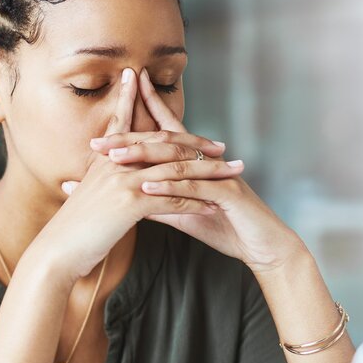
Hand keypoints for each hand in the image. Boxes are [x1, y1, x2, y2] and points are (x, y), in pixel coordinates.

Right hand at [29, 68, 245, 282]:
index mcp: (103, 160)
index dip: (137, 101)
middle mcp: (114, 164)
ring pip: (175, 170)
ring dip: (208, 172)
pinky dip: (196, 203)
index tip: (148, 82)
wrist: (56, 252)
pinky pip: (172, 199)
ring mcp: (122, 181)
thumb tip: (110, 177)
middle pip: (162, 143)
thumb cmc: (71, 229)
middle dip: (195, 142)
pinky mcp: (130, 203)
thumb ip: (100, 181)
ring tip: (232, 173)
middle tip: (221, 145)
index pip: (124, 122)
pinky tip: (215, 206)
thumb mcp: (86, 197)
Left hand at [84, 68, 302, 271]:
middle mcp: (206, 161)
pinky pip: (194, 186)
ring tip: (114, 158)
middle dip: (130, 138)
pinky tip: (145, 186)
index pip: (164, 133)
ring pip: (176, 159)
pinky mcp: (228, 192)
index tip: (104, 123)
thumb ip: (157, 200)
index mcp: (195, 162)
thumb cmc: (224, 226)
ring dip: (143, 157)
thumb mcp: (182, 211)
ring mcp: (218, 174)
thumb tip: (125, 194)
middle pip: (163, 142)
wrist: (263, 246)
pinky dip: (168, 186)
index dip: (141, 117)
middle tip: (98, 142)